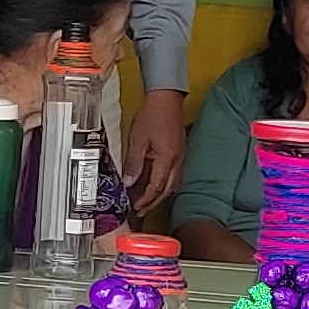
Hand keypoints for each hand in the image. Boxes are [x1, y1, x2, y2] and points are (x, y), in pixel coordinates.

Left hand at [118, 85, 187, 211]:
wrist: (166, 98)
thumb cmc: (153, 115)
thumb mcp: (137, 139)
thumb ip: (134, 162)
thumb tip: (129, 181)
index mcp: (167, 159)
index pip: (156, 187)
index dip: (146, 200)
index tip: (136, 207)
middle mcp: (177, 161)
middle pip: (166, 189)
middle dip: (154, 202)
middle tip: (142, 210)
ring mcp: (180, 157)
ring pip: (172, 183)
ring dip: (160, 194)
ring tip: (148, 201)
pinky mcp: (179, 152)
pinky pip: (173, 174)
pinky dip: (165, 184)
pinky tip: (157, 184)